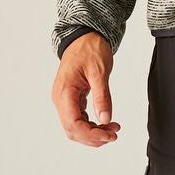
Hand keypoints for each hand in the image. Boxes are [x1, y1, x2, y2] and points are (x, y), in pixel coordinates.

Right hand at [52, 32, 119, 146]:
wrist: (84, 37)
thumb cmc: (89, 49)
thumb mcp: (100, 72)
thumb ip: (102, 96)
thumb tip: (105, 119)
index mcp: (64, 92)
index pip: (73, 124)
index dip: (91, 135)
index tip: (109, 136)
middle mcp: (60, 99)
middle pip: (72, 130)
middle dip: (93, 137)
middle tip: (113, 135)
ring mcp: (64, 100)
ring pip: (75, 127)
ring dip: (93, 133)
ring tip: (112, 129)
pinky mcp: (71, 99)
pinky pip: (78, 119)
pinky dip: (91, 125)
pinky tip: (105, 123)